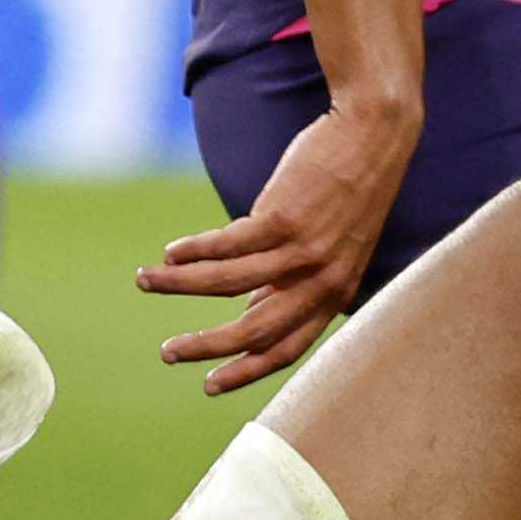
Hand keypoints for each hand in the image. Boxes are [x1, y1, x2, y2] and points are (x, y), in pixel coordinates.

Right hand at [135, 100, 415, 394]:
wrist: (375, 134)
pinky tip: (170, 251)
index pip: (288, 348)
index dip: (246, 370)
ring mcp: (303, 249)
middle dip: (205, 346)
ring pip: (228, 282)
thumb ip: (294, 279)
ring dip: (180, 285)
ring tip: (146, 281)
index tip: (210, 385)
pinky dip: (193, 250)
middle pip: (254, 329)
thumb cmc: (349, 187)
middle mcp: (321, 279)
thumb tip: (252, 305)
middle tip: (168, 354)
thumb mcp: (333, 246)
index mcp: (335, 293)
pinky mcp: (284, 216)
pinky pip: (227, 244)